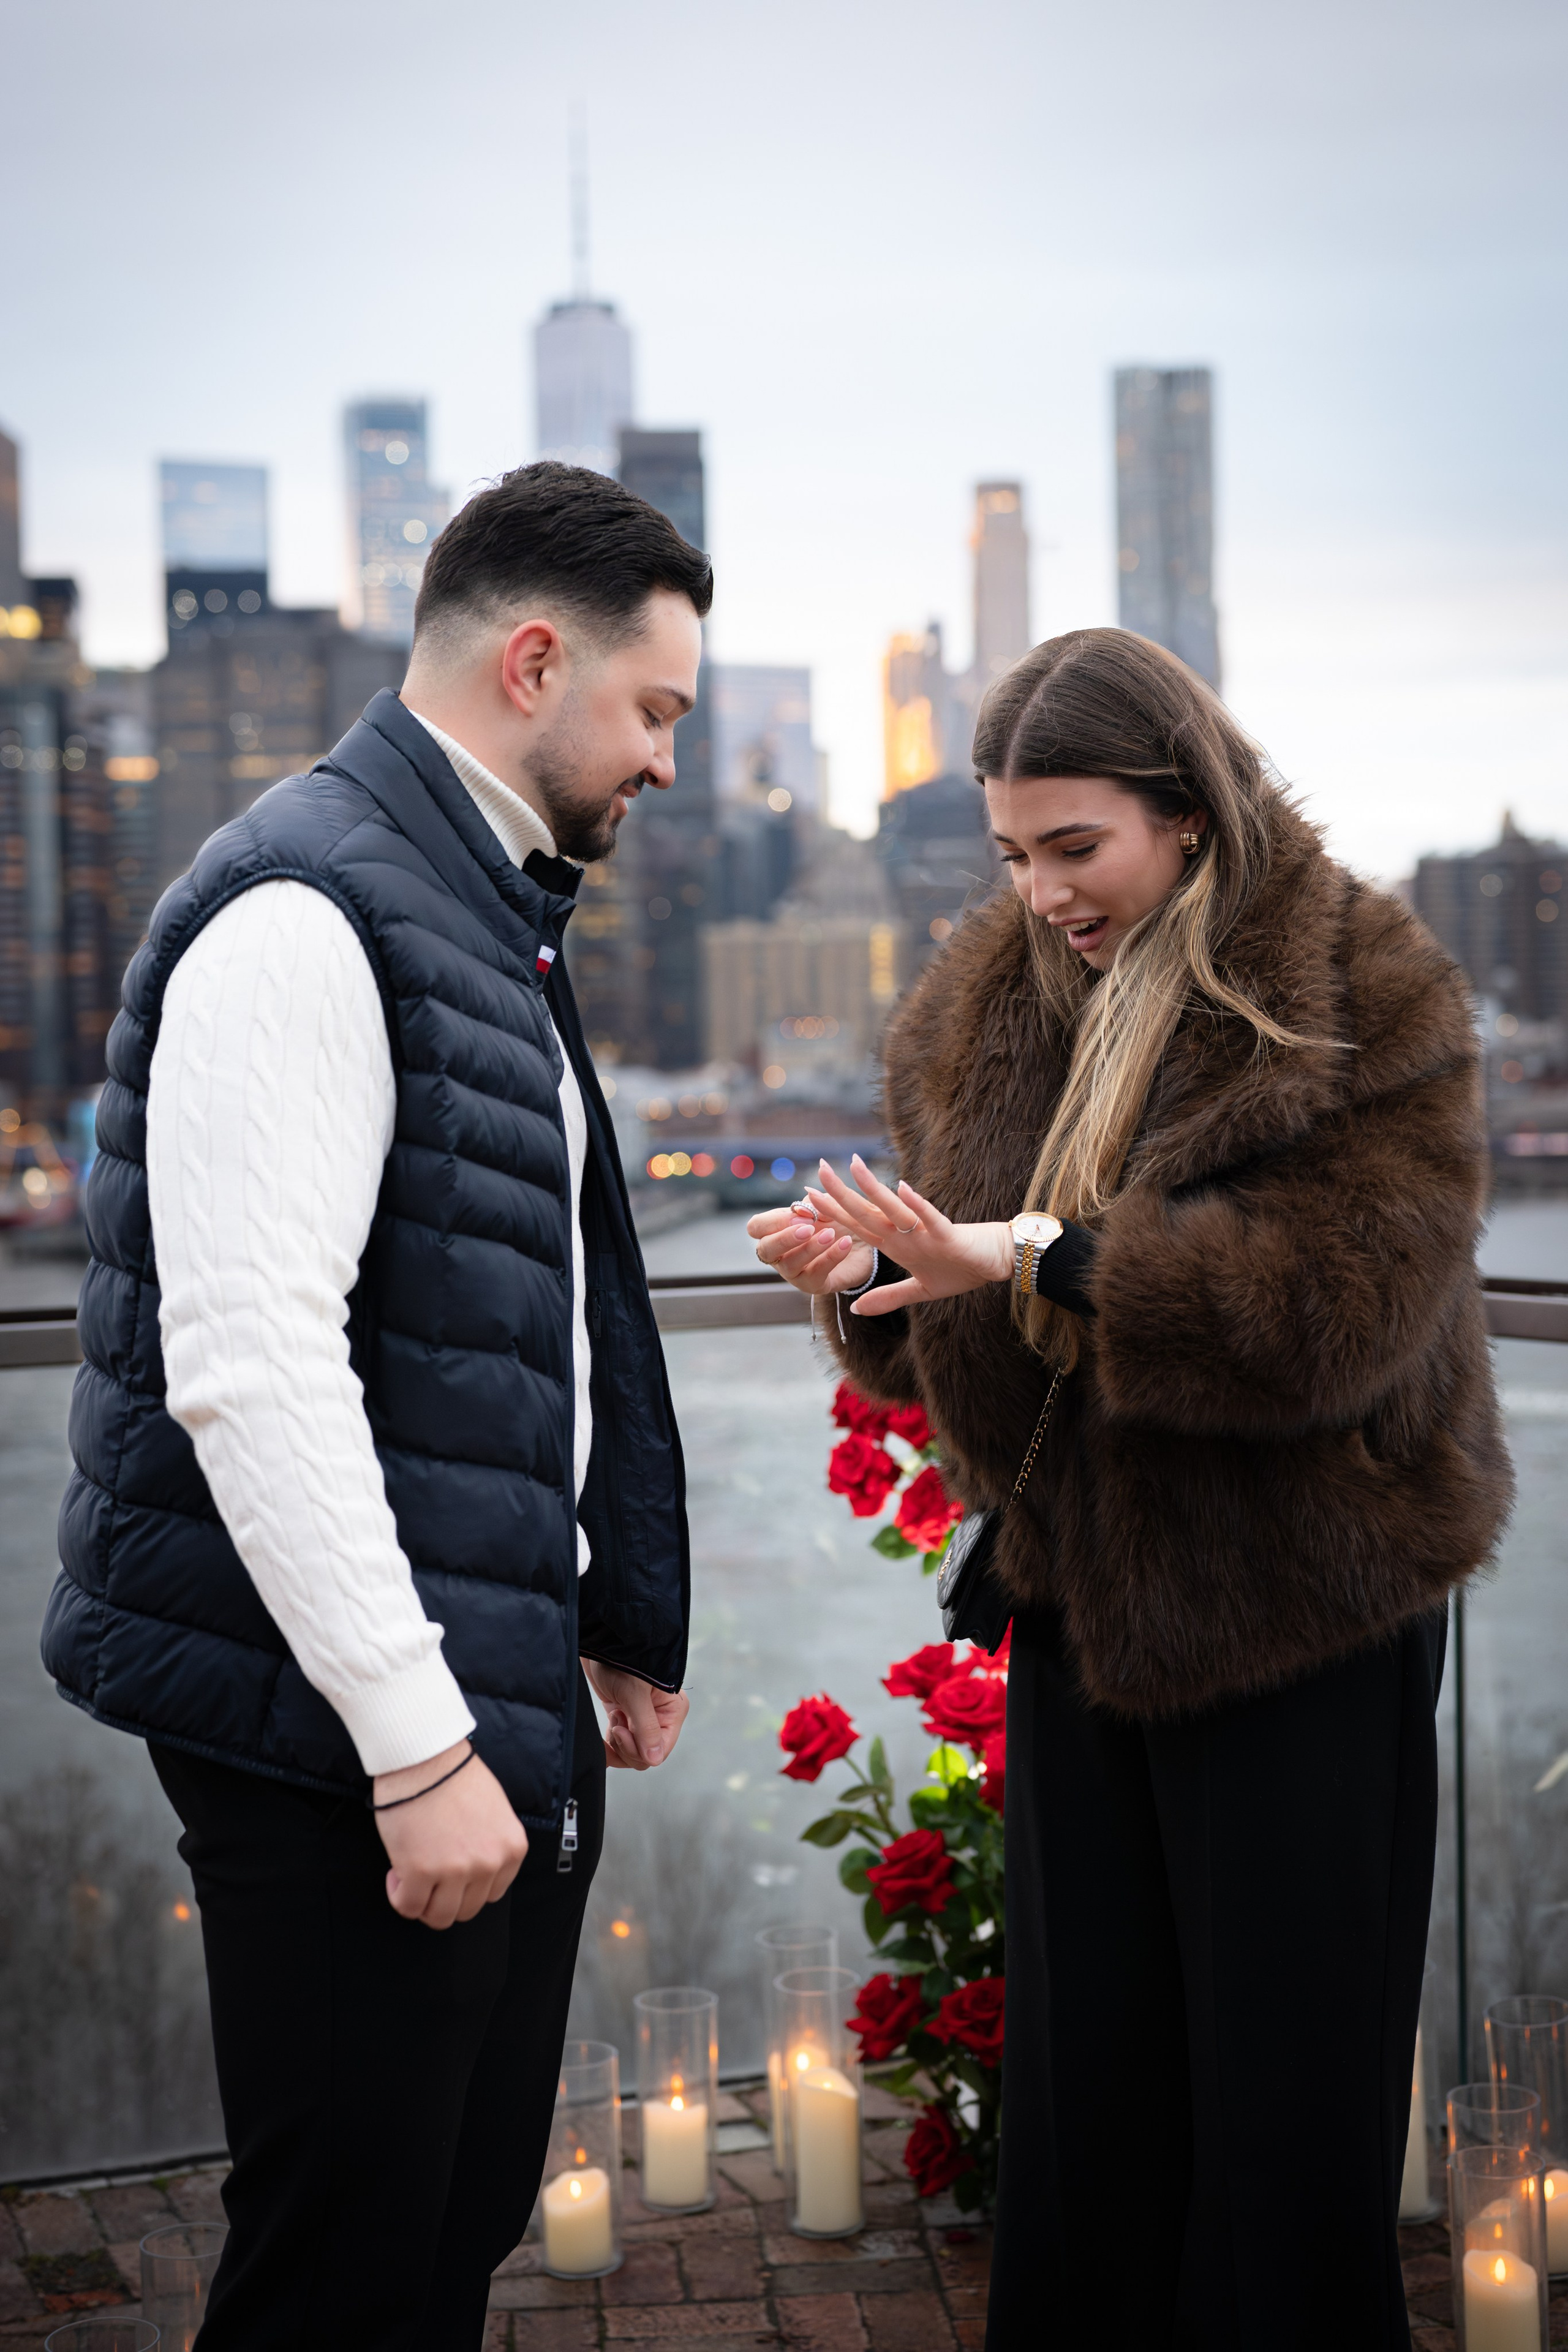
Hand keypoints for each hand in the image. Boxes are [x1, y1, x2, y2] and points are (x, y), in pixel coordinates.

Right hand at [373, 1741, 528, 1929]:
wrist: (425, 1754)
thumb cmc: (454, 1775)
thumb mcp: (494, 1812)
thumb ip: (490, 1845)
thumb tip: (473, 1872)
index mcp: (511, 1848)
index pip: (492, 1894)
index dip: (466, 1886)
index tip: (449, 1873)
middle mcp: (489, 1862)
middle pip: (467, 1909)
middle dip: (444, 1898)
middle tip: (428, 1877)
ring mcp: (456, 1870)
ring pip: (439, 1916)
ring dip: (422, 1901)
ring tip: (411, 1874)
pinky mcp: (421, 1871)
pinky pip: (408, 1906)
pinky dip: (399, 1895)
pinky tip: (396, 1872)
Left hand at [584, 1657, 690, 1770]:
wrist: (601, 1640)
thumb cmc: (622, 1659)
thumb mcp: (634, 1693)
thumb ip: (646, 1727)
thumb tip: (655, 1760)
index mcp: (672, 1711)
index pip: (660, 1749)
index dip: (639, 1749)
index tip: (620, 1730)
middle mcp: (660, 1717)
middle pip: (646, 1753)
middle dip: (627, 1745)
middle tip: (616, 1722)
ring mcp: (641, 1717)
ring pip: (632, 1751)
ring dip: (617, 1741)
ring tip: (614, 1714)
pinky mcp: (624, 1715)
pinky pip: (620, 1742)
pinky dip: (610, 1743)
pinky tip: (604, 1732)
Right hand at [746, 1199, 874, 1295]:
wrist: (863, 1241)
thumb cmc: (836, 1220)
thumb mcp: (826, 1205)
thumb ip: (813, 1204)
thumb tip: (801, 1208)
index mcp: (775, 1230)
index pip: (756, 1227)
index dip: (773, 1220)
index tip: (800, 1214)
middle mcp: (779, 1253)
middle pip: (765, 1249)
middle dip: (785, 1238)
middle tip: (809, 1228)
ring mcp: (794, 1271)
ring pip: (790, 1265)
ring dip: (809, 1248)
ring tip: (830, 1234)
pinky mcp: (813, 1284)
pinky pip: (817, 1274)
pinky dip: (831, 1257)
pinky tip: (845, 1243)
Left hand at [804, 1156, 1012, 1316]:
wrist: (998, 1260)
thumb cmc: (961, 1270)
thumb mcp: (921, 1291)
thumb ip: (888, 1297)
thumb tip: (855, 1309)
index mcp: (897, 1245)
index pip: (858, 1227)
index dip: (832, 1216)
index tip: (807, 1201)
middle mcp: (906, 1234)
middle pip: (868, 1213)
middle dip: (841, 1194)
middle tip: (816, 1170)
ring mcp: (926, 1232)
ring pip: (894, 1209)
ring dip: (873, 1189)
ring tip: (853, 1165)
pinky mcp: (948, 1235)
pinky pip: (931, 1218)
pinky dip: (917, 1205)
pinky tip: (903, 1188)